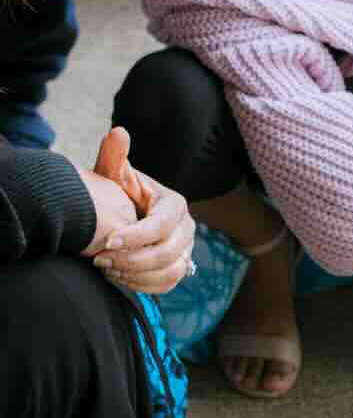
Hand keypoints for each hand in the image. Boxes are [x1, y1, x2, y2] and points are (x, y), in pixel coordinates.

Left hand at [85, 126, 196, 295]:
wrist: (122, 216)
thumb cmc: (116, 194)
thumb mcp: (113, 174)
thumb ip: (115, 156)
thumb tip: (118, 132)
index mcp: (174, 204)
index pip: (161, 225)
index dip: (136, 236)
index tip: (107, 241)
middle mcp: (187, 228)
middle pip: (168, 253)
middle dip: (132, 259)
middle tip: (100, 258)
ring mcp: (186, 250)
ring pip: (171, 272)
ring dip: (136, 274)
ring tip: (107, 267)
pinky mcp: (179, 268)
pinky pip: (168, 284)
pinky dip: (142, 285)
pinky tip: (117, 276)